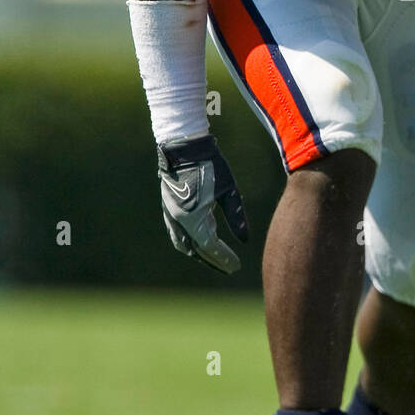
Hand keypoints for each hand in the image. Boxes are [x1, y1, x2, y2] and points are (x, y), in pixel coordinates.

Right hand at [157, 135, 248, 273]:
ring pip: (183, 243)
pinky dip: (189, 242)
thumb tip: (245, 240)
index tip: (236, 267)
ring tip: (215, 258)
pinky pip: (177, 233)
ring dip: (199, 253)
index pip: (209, 246)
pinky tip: (200, 240)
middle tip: (229, 268)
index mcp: (192, 217)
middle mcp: (178, 220)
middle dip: (213, 260)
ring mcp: (171, 214)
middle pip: (196, 249)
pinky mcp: (169, 207)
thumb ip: (236, 216)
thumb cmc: (210, 165)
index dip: (223, 258)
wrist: (184, 146)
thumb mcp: (229, 190)